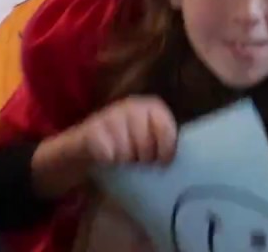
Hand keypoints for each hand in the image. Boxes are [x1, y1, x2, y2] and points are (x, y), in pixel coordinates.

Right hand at [32, 96, 176, 197]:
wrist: (83, 145)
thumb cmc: (124, 142)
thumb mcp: (147, 136)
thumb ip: (164, 140)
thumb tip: (185, 157)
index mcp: (152, 106)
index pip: (167, 129)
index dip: (167, 149)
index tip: (163, 162)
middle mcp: (133, 105)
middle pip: (147, 143)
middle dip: (144, 158)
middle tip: (138, 160)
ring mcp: (111, 115)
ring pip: (128, 150)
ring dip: (126, 160)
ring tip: (123, 158)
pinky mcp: (93, 129)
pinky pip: (110, 154)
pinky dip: (110, 161)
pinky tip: (108, 158)